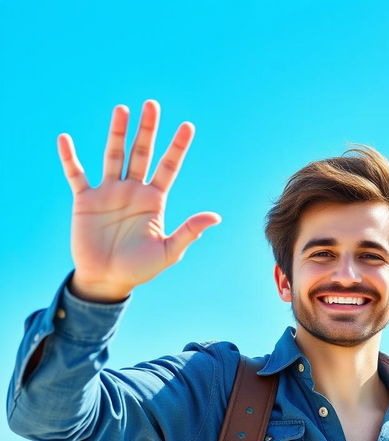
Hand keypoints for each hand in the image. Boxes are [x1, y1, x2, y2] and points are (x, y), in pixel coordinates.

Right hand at [57, 100, 220, 301]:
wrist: (108, 279)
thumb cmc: (140, 268)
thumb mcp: (169, 251)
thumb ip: (189, 231)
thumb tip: (216, 217)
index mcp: (154, 200)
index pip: (169, 167)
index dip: (177, 147)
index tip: (188, 125)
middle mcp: (133, 191)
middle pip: (142, 153)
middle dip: (148, 130)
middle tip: (152, 105)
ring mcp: (109, 193)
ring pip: (113, 156)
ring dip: (117, 133)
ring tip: (122, 109)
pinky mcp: (85, 200)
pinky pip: (76, 174)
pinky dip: (69, 158)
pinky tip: (65, 139)